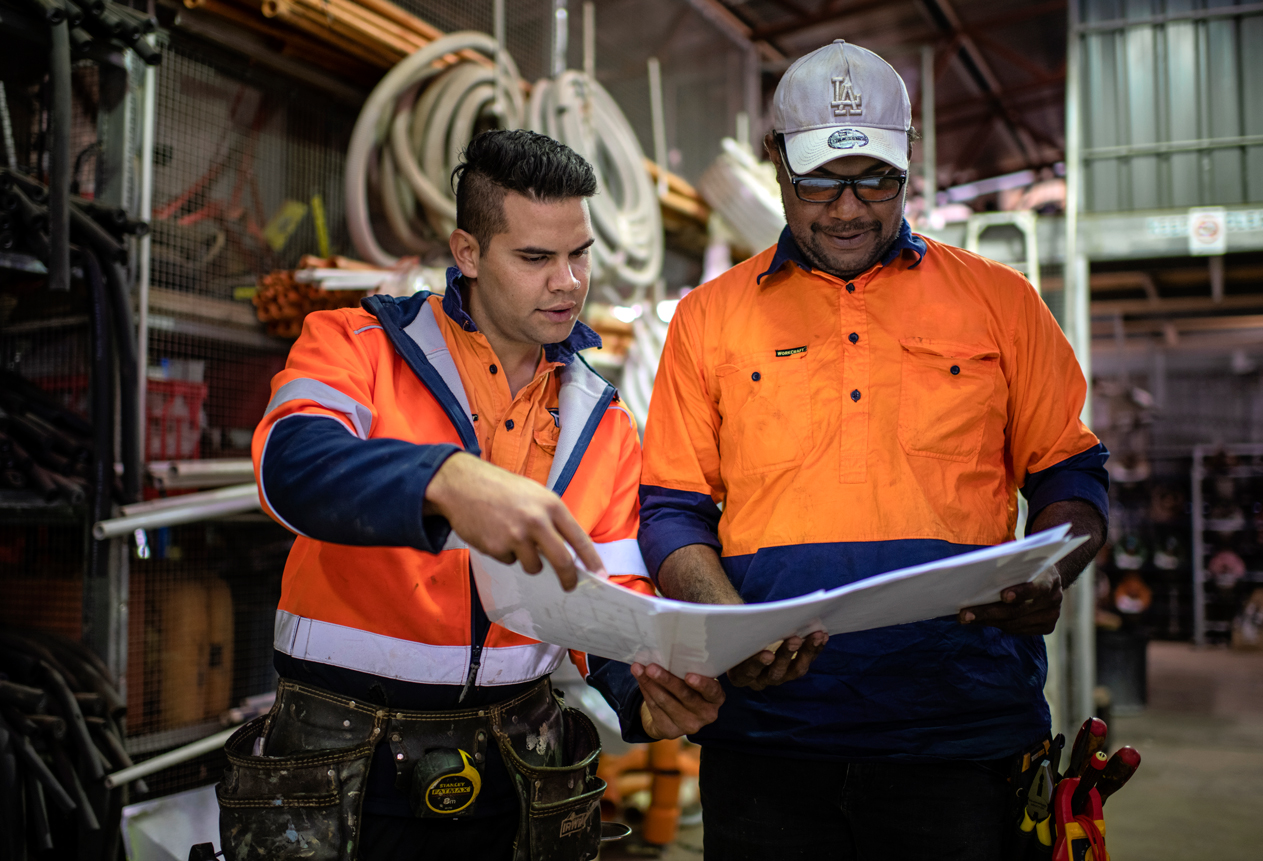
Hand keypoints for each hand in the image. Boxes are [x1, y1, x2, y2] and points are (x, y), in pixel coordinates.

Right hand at [424, 452, 603, 589]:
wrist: (462, 484)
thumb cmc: (501, 488)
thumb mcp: (534, 494)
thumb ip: (551, 519)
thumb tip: (567, 550)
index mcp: (551, 505)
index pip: (579, 538)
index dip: (592, 559)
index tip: (601, 575)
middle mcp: (537, 521)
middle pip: (562, 561)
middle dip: (568, 578)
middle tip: (569, 586)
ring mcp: (516, 536)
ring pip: (533, 566)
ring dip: (528, 560)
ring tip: (513, 537)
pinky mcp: (497, 548)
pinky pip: (509, 561)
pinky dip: (505, 553)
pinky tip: (495, 533)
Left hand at [632, 663, 724, 739]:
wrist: (675, 713)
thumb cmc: (687, 687)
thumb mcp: (692, 678)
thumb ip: (685, 667)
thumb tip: (662, 652)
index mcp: (715, 698)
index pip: (712, 691)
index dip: (702, 684)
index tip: (689, 675)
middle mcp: (706, 714)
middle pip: (685, 696)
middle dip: (666, 680)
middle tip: (651, 667)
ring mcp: (689, 725)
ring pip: (665, 702)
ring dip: (650, 684)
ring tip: (638, 669)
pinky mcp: (671, 731)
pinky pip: (655, 708)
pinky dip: (646, 691)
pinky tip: (640, 679)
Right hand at [726, 632, 828, 690]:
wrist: (746, 634)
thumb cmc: (738, 633)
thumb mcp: (733, 633)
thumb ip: (738, 630)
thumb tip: (744, 616)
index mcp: (740, 674)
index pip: (748, 672)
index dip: (757, 664)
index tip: (767, 655)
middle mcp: (761, 679)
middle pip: (775, 673)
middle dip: (786, 655)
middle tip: (795, 640)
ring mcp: (780, 676)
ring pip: (795, 670)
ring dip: (806, 652)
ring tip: (816, 636)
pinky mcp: (794, 669)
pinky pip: (806, 662)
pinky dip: (815, 649)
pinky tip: (822, 636)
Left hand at [959, 567, 1062, 634]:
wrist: (1050, 578)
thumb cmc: (1027, 567)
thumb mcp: (1022, 562)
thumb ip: (1007, 568)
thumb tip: (975, 574)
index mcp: (1050, 579)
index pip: (1037, 588)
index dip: (1021, 593)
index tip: (1003, 596)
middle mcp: (1054, 599)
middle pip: (1018, 611)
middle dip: (988, 613)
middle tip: (965, 614)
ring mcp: (1051, 615)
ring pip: (1015, 624)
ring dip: (988, 621)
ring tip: (967, 618)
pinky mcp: (1046, 627)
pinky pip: (1018, 630)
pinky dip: (999, 625)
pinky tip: (983, 620)